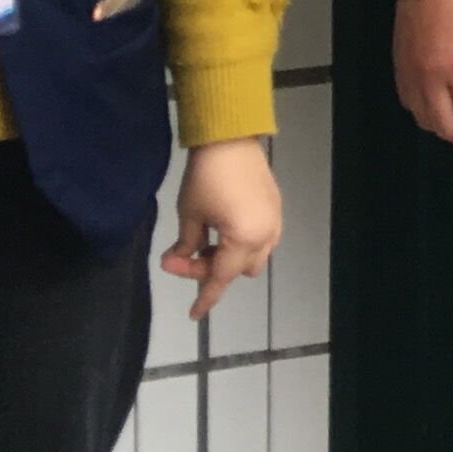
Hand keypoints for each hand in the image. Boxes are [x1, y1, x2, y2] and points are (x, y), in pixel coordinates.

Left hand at [163, 138, 281, 321]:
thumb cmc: (205, 176)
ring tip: (207, 241)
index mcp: (243, 239)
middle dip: (212, 269)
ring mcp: (274, 219)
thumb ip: (185, 246)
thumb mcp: (189, 214)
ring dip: (231, 257)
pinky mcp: (275, 206)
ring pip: (254, 256)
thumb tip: (177, 261)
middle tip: (183, 255)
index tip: (192, 314)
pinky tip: (224, 229)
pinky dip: (244, 242)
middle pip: (239, 271)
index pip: (220, 278)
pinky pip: (263, 237)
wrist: (230, 137)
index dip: (204, 297)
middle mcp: (265, 234)